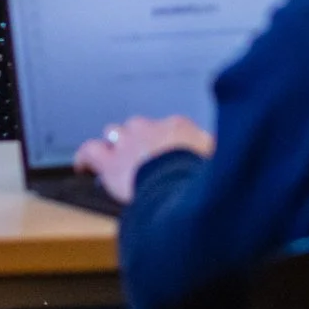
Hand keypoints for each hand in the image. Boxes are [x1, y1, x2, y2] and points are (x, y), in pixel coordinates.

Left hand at [72, 115, 214, 204]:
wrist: (177, 182)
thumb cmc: (200, 175)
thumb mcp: (219, 160)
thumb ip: (218, 153)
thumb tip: (225, 154)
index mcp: (177, 127)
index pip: (169, 128)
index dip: (165, 142)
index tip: (168, 152)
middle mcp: (150, 128)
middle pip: (139, 126)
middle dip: (139, 139)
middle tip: (142, 156)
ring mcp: (128, 142)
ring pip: (115, 134)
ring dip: (115, 145)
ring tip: (114, 157)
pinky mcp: (110, 162)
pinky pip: (90, 151)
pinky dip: (85, 157)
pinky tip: (82, 166)